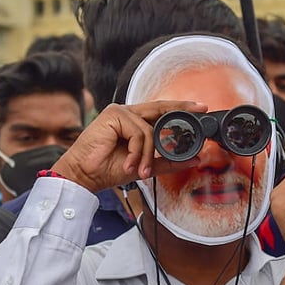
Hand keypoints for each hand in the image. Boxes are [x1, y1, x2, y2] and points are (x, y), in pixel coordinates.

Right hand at [51, 101, 206, 192]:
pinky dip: (137, 152)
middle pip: (159, 108)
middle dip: (181, 108)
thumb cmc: (108, 169)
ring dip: (148, 155)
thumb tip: (194, 158)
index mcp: (133, 122)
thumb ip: (168, 162)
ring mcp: (119, 112)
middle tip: (200, 108)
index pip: (160, 112)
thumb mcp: (145, 166)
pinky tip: (129, 164)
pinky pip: (138, 133)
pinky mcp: (113, 115)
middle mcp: (127, 114)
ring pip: (149, 130)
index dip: (180, 109)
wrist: (85, 176)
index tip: (200, 109)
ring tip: (140, 170)